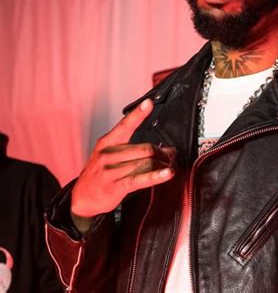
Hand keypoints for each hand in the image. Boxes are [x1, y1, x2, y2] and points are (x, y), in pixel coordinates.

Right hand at [71, 98, 175, 223]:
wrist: (82, 197)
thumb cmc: (101, 173)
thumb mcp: (109, 154)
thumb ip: (133, 149)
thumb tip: (164, 148)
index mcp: (107, 142)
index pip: (125, 125)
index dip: (137, 114)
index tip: (148, 103)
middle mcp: (108, 154)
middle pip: (145, 149)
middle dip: (162, 152)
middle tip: (171, 155)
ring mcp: (110, 171)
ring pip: (145, 163)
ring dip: (162, 165)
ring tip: (170, 167)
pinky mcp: (115, 186)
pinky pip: (140, 179)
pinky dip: (156, 176)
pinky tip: (167, 174)